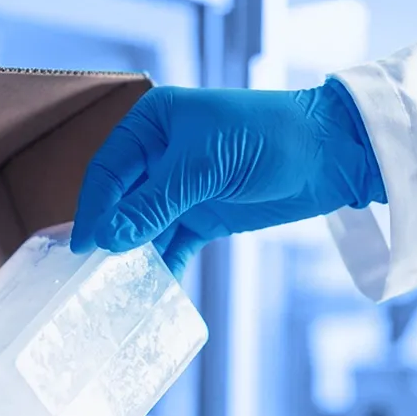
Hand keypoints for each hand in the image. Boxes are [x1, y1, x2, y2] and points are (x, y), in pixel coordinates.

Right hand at [70, 79, 385, 277]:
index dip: (93, 208)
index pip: (108, 169)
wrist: (332, 155)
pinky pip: (170, 246)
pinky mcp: (202, 216)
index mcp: (153, 123)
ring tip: (116, 288)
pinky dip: (162, 267)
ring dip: (133, 256)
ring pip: (142, 227)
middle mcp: (159, 154)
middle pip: (120, 201)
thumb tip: (108, 238)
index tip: (84, 246)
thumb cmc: (269, 137)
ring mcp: (180, 188)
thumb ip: (154, 204)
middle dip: (110, 235)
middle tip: (92, 273)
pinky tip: (151, 292)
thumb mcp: (204, 167)